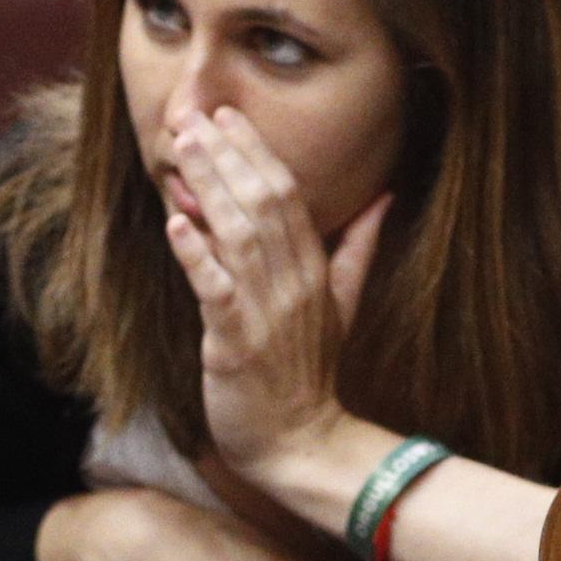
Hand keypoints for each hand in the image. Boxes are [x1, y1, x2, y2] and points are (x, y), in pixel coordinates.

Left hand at [156, 105, 386, 485]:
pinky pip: (217, 289)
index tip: (229, 117)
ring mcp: (266, 311)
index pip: (288, 196)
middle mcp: (294, 283)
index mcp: (316, 270)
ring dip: (209, 188)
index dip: (257, 152)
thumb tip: (384, 197)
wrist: (302, 444)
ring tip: (183, 150)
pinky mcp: (237, 342)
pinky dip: (197, 254)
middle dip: (227, 156)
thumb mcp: (343, 305)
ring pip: (239, 235)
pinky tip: (177, 222)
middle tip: (194, 117)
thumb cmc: (311, 375)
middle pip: (262, 204)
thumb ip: (359, 248)